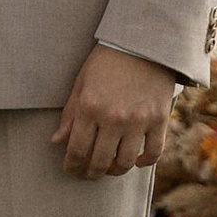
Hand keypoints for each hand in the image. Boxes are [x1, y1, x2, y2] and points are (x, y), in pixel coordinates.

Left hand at [52, 45, 177, 178]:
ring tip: (111, 168)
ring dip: (116, 170)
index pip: (77, 150)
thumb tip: (57, 142)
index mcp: (90, 107)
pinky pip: (153, 152)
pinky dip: (144, 162)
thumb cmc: (107, 61)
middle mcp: (113, 118)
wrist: (143, 42)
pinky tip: (136, 161)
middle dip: (91, 172)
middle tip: (89, 174)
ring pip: (125, 162)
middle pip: (100, 161)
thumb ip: (70, 114)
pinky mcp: (159, 119)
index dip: (72, 166)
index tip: (72, 169)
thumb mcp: (82, 82)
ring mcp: (138, 120)